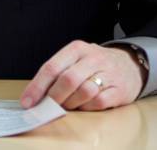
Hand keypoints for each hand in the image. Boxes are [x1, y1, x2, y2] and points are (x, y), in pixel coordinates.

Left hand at [20, 40, 146, 110]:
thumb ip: (59, 72)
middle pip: (67, 79)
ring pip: (83, 91)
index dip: (37, 86)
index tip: (27, 102)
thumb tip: (36, 95)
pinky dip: (87, 108)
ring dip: (71, 104)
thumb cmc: (95, 64)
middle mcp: (92, 57)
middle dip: (54, 97)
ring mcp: (107, 72)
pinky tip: (84, 106)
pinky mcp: (118, 89)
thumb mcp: (76, 59)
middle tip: (47, 108)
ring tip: (67, 105)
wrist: (129, 65)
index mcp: (77, 48)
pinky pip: (98, 102)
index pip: (52, 67)